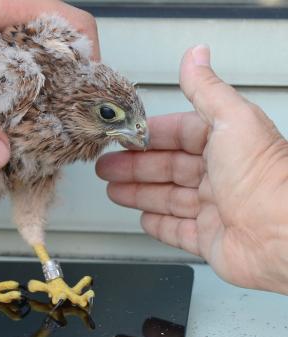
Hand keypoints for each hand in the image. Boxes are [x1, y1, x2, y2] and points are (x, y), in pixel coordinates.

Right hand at [96, 45, 287, 293]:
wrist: (282, 238)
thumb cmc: (265, 180)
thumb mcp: (233, 121)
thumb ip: (206, 90)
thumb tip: (195, 55)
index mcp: (227, 145)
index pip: (180, 135)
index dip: (149, 136)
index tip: (123, 137)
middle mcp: (222, 176)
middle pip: (168, 168)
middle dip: (134, 167)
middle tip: (107, 167)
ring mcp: (215, 209)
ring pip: (168, 198)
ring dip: (139, 193)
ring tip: (113, 190)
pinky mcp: (210, 240)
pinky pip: (178, 231)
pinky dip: (158, 224)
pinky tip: (144, 218)